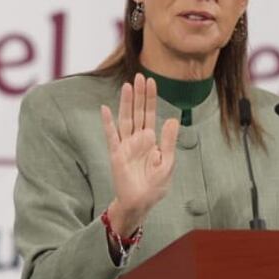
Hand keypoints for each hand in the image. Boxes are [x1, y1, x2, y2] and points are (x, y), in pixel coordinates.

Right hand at [100, 73, 179, 233]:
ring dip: (126, 103)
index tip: (151, 81)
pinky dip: (108, 123)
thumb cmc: (155, 185)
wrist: (141, 203)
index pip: (150, 114)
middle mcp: (137, 139)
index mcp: (151, 140)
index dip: (151, 98)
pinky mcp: (116, 155)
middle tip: (139, 76)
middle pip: (137, 112)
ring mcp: (126, 145)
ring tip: (127, 86)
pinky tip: (105, 109)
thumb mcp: (167, 162)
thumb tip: (172, 118)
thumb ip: (169, 141)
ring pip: (125, 119)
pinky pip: (111, 136)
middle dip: (138, 95)